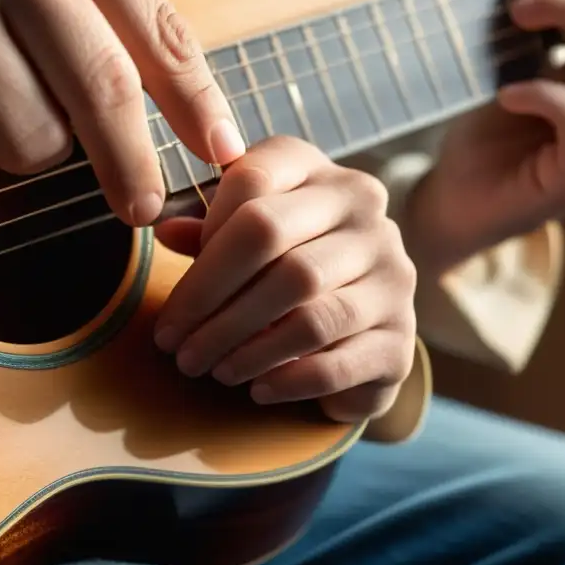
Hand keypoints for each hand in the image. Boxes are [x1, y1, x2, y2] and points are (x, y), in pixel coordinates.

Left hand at [151, 136, 416, 422]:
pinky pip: (336, 363)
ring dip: (242, 346)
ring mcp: (392, 275)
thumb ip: (208, 231)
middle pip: (271, 238)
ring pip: (304, 308)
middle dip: (208, 296)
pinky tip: (255, 389)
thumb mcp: (246, 241)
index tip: (179, 279)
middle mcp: (365, 215)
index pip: (254, 179)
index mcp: (320, 175)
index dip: (204, 228)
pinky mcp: (400, 340)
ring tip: (206, 368)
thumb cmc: (286, 272)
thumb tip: (163, 230)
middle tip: (171, 343)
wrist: (364, 332)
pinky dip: (287, 380)